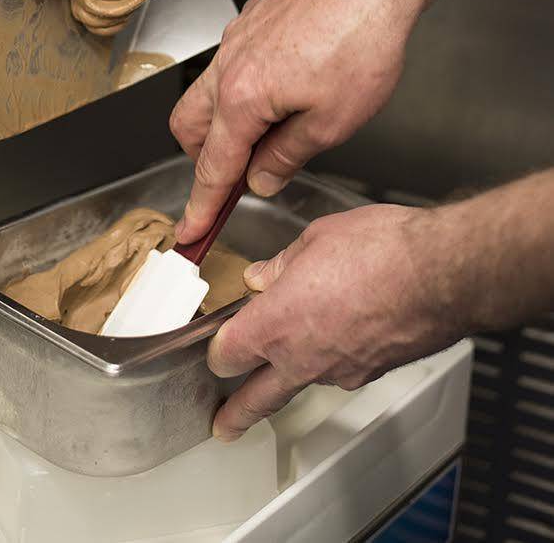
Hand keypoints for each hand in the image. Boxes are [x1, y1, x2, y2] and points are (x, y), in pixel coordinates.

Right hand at [171, 0, 422, 242]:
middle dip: (203, 159)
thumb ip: (286, 157)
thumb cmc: (361, 44)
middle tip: (236, 178)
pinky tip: (285, 89)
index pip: (213, 166)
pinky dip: (241, 87)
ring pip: (207, 91)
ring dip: (224, 122)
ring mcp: (237, 37)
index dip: (202, 206)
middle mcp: (228, 64)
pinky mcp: (253, 19)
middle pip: (189, 126)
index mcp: (242, 97)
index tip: (191, 231)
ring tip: (269, 134)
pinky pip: (231, 61)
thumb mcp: (331, 123)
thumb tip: (260, 179)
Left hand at [208, 204, 462, 440]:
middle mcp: (303, 357)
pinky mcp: (371, 372)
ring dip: (292, 371)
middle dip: (235, 412)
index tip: (217, 342)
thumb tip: (263, 276)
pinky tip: (341, 331)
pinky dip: (333, 356)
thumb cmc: (383, 251)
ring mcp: (339, 371)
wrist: (444, 274)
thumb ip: (282, 265)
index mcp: (276, 323)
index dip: (218, 347)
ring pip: (302, 381)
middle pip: (256, 399)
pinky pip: (339, 369)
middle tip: (223, 424)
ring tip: (295, 349)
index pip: (226, 353)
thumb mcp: (317, 238)